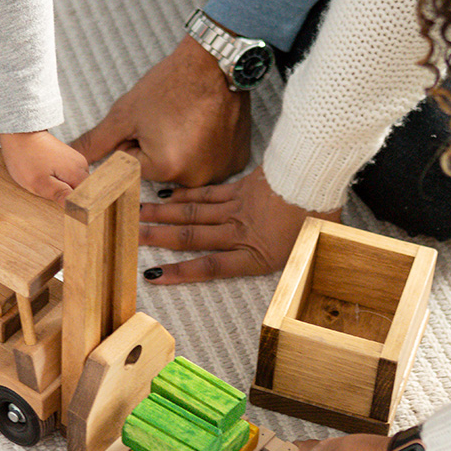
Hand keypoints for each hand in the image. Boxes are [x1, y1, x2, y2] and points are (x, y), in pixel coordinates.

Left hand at [0, 130, 88, 203]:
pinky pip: (68, 177)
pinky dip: (60, 182)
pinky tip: (48, 182)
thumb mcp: (39, 182)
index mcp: (78, 172)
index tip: (64, 213)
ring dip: (64, 191)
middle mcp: (81, 165)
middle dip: (70, 200)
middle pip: (83, 192)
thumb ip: (60, 195)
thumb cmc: (25, 158)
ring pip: (75, 185)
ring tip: (48, 190)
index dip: (78, 208)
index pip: (88, 198)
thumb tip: (77, 208)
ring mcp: (75, 161)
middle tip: (52, 201)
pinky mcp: (67, 159)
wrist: (18, 134)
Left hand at [72, 36, 249, 185]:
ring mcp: (220, 171)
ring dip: (179, 150)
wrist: (215, 63)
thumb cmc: (170, 84)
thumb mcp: (125, 114)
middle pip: (158, 171)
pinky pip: (207, 163)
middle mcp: (196, 178)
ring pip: (182, 168)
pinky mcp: (236, 162)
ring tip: (187, 120)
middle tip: (168, 118)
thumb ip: (95, 142)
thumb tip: (72, 157)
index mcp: (166, 168)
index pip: (132, 166)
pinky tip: (205, 125)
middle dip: (155, 148)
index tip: (150, 121)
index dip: (134, 140)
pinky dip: (203, 148)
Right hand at [139, 166, 340, 281]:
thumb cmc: (321, 213)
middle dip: (158, 239)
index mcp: (258, 253)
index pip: (212, 266)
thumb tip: (290, 263)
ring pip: (193, 214)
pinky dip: (185, 196)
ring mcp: (237, 208)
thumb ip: (290, 258)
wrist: (321, 173)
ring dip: (163, 215)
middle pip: (192, 237)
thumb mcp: (312, 246)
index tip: (155, 276)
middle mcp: (241, 232)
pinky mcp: (240, 189)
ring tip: (137, 216)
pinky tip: (168, 196)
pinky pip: (207, 195)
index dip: (182, 272)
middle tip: (129, 239)